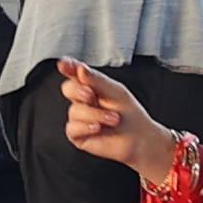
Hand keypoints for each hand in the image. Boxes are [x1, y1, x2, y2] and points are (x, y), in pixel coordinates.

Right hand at [59, 60, 183, 189]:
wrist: (139, 139)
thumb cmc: (130, 115)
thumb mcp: (116, 91)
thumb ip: (96, 80)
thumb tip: (80, 69)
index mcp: (92, 87)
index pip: (75, 74)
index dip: (68, 67)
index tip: (63, 64)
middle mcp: (84, 101)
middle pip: (68, 88)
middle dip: (78, 90)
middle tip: (91, 94)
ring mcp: (80, 118)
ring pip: (74, 110)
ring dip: (95, 114)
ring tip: (113, 119)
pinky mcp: (79, 134)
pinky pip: (72, 128)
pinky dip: (85, 127)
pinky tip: (98, 128)